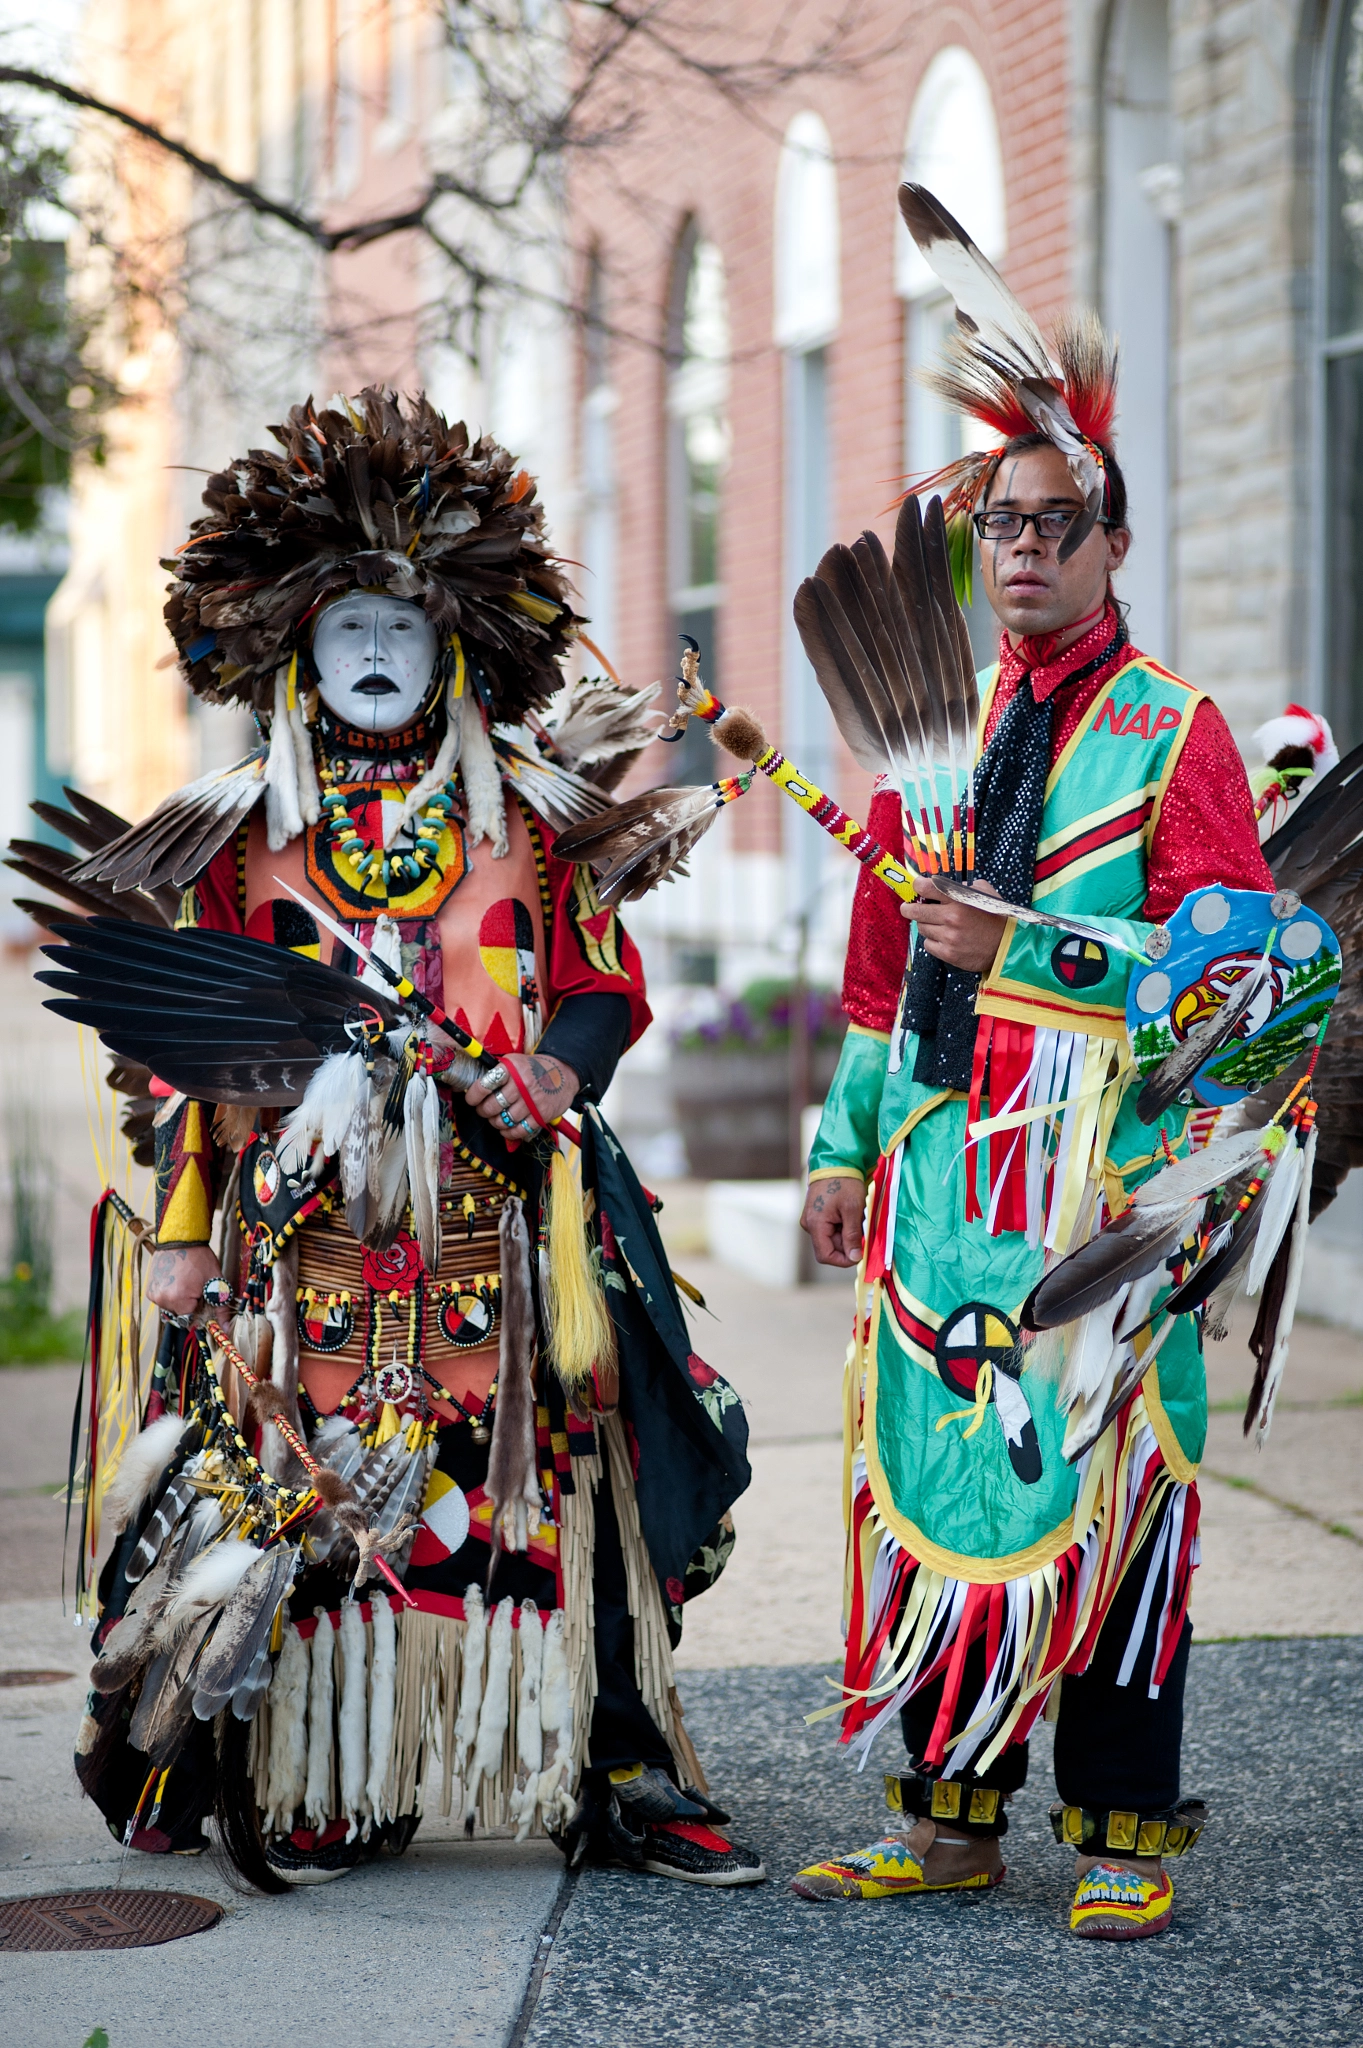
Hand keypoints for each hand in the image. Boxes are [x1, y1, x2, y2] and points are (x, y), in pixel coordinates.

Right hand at [147, 1244, 222, 1316]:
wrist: (181, 1238)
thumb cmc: (200, 1258)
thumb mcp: (216, 1282)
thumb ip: (221, 1308)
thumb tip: (225, 1329)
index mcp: (178, 1299)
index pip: (190, 1320)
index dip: (199, 1311)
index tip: (203, 1300)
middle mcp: (162, 1299)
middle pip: (180, 1315)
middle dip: (190, 1306)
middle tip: (196, 1288)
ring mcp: (154, 1294)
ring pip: (171, 1308)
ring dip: (179, 1300)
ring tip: (185, 1282)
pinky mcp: (149, 1289)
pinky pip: (163, 1300)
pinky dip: (171, 1294)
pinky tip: (176, 1280)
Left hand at [465, 1051, 579, 1134]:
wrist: (565, 1073)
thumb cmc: (535, 1068)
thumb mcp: (516, 1061)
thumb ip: (498, 1072)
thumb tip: (475, 1086)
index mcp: (512, 1068)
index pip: (485, 1084)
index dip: (473, 1095)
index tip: (471, 1099)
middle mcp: (522, 1084)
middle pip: (493, 1105)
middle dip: (483, 1111)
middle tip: (483, 1110)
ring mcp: (532, 1101)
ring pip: (504, 1120)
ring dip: (495, 1123)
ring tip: (496, 1119)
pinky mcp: (541, 1115)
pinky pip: (519, 1130)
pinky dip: (509, 1133)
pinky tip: (506, 1129)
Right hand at [801, 1176, 865, 1267]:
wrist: (836, 1161)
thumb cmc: (844, 1182)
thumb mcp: (852, 1209)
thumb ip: (852, 1235)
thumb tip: (854, 1257)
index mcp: (815, 1224)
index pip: (825, 1256)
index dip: (843, 1260)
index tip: (860, 1253)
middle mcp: (809, 1224)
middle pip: (829, 1247)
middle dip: (848, 1244)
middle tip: (863, 1233)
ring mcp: (812, 1219)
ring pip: (831, 1238)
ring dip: (847, 1235)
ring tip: (857, 1219)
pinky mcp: (817, 1214)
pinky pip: (830, 1229)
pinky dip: (843, 1227)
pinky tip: (851, 1216)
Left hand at [900, 877, 1003, 972]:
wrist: (1008, 945)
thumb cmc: (996, 917)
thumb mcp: (985, 893)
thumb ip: (964, 886)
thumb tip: (944, 885)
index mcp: (959, 899)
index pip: (927, 888)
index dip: (917, 886)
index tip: (916, 887)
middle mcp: (952, 917)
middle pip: (916, 911)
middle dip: (908, 908)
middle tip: (907, 908)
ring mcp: (949, 937)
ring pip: (922, 928)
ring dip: (926, 925)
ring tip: (935, 924)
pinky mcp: (948, 953)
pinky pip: (928, 944)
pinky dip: (932, 941)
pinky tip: (942, 938)